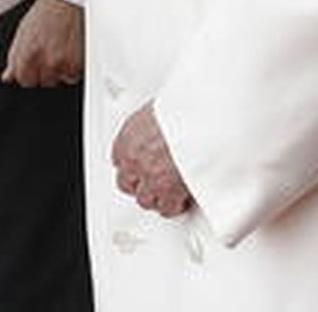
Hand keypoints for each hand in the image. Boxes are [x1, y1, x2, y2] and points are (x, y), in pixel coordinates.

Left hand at [2, 0, 82, 86]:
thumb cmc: (45, 11)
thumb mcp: (23, 31)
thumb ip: (15, 57)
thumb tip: (8, 77)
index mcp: (26, 54)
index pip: (23, 80)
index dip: (29, 74)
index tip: (33, 67)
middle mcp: (43, 61)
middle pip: (43, 82)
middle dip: (46, 72)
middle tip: (49, 53)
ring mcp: (61, 64)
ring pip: (60, 79)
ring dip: (60, 70)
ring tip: (60, 49)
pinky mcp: (77, 63)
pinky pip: (74, 75)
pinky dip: (73, 67)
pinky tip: (70, 50)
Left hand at [112, 102, 191, 217]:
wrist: (199, 119)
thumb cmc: (182, 109)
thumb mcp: (158, 109)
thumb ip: (152, 124)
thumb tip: (159, 124)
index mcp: (128, 138)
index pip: (119, 160)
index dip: (131, 165)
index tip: (138, 166)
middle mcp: (135, 159)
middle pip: (126, 183)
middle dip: (138, 184)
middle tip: (150, 183)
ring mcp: (151, 176)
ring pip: (145, 199)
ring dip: (155, 197)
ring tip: (166, 194)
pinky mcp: (170, 190)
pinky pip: (167, 208)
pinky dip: (174, 206)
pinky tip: (181, 200)